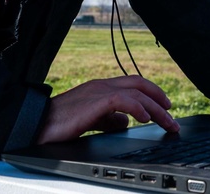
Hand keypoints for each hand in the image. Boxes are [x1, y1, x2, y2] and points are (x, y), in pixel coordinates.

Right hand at [37, 75, 179, 143]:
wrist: (37, 125)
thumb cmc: (60, 124)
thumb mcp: (91, 121)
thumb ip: (109, 119)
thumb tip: (126, 122)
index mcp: (101, 88)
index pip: (134, 84)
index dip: (153, 93)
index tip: (166, 107)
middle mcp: (102, 85)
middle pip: (140, 85)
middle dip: (160, 100)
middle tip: (173, 117)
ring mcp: (99, 91)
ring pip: (137, 93)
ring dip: (156, 108)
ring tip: (167, 122)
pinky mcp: (95, 101)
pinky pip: (124, 100)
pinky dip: (138, 108)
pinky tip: (146, 119)